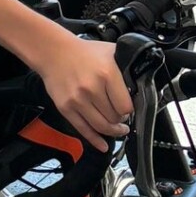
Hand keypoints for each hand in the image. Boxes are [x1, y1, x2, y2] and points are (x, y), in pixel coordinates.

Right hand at [35, 32, 131, 150]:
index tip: (129, 108)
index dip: (129, 110)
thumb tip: (141, 80)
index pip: (126, 106)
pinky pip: (83, 130)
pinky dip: (95, 140)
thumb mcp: (110, 51)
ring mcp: (78, 100)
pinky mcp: (66, 109)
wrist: (54, 53)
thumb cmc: (83, 52)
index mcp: (107, 74)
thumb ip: (126, 65)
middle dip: (121, 120)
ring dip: (112, 131)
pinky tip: (103, 145)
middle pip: (114, 118)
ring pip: (101, 127)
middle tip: (122, 117)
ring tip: (117, 129)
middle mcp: (92, 89)